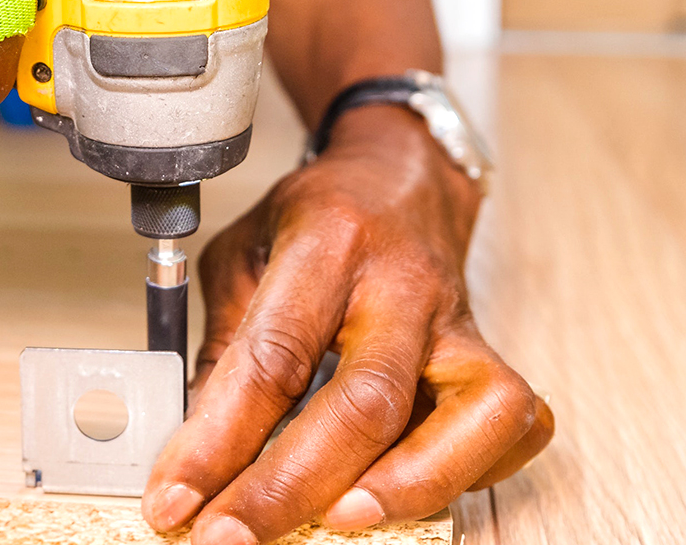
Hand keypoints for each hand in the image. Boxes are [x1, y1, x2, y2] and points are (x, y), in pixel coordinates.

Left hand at [141, 105, 554, 542]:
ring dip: (402, 488)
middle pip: (365, 401)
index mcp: (327, 243)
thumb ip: (222, 351)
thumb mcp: (242, 257)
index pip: (271, 357)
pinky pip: (510, 426)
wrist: (401, 177)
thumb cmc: (318, 219)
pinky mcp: (492, 354)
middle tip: (229, 539)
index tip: (175, 498)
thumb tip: (194, 454)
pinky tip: (409, 492)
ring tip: (335, 525)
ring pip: (467, 417)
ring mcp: (459, 323)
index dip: (217, 441)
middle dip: (290, 487)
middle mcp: (403, 284)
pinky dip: (466, 473)